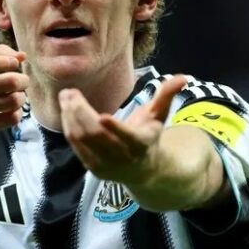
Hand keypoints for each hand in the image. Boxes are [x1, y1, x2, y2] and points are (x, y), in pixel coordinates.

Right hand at [0, 44, 28, 143]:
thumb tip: (21, 55)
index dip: (4, 61)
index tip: (14, 63)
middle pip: (8, 82)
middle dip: (23, 79)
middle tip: (22, 81)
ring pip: (13, 101)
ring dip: (21, 97)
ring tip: (16, 95)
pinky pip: (11, 119)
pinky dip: (17, 112)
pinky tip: (10, 109)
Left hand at [59, 75, 186, 182]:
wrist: (144, 171)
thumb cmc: (149, 136)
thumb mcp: (159, 116)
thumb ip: (167, 95)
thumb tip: (183, 77)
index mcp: (141, 144)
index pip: (128, 138)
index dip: (116, 128)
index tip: (102, 116)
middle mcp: (123, 158)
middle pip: (97, 136)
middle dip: (81, 113)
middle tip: (70, 93)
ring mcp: (106, 165)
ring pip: (83, 140)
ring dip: (71, 117)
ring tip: (65, 97)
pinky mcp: (93, 167)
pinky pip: (76, 146)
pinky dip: (69, 127)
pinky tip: (66, 110)